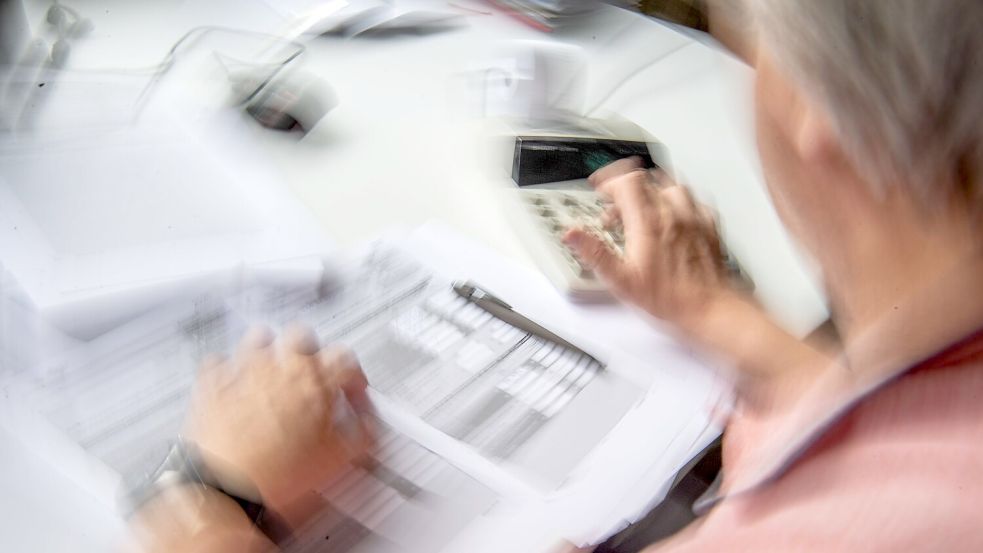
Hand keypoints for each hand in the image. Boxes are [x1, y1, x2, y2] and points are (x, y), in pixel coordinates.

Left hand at [184, 325, 373, 517]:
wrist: (227, 489)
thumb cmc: (278, 476)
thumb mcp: (338, 460)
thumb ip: (362, 433)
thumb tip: (367, 424)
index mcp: (315, 380)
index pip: (346, 358)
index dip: (353, 376)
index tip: (351, 392)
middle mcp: (280, 367)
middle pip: (303, 336)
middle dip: (313, 352)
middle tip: (315, 375)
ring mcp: (243, 370)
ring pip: (260, 336)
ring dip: (271, 349)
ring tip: (275, 368)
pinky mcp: (212, 383)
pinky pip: (219, 361)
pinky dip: (229, 368)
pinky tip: (235, 381)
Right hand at [563, 158, 733, 332]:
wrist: (710, 308)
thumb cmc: (671, 298)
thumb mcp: (622, 281)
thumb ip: (595, 253)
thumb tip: (573, 234)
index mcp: (648, 223)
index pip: (626, 182)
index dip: (609, 180)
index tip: (600, 189)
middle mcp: (673, 214)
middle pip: (647, 179)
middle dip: (626, 186)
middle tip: (615, 203)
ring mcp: (694, 218)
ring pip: (672, 185)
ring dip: (653, 190)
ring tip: (642, 205)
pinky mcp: (709, 226)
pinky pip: (694, 200)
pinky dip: (678, 201)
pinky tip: (673, 215)